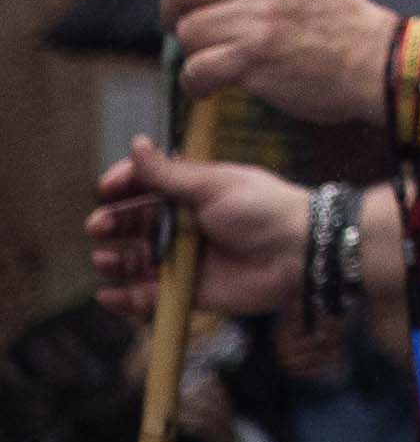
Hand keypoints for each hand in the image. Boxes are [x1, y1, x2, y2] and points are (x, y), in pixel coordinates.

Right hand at [88, 142, 304, 322]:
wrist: (298, 252)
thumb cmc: (263, 209)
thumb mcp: (214, 185)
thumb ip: (170, 173)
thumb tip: (136, 143)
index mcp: (192, 191)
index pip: (146, 184)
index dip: (123, 185)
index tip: (106, 188)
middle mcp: (183, 223)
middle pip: (133, 223)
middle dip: (112, 223)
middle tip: (99, 226)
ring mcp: (182, 257)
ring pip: (134, 260)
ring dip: (114, 260)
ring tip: (106, 258)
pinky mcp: (185, 290)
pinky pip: (146, 297)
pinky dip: (124, 298)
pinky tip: (109, 295)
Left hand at [118, 0, 394, 128]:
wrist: (377, 62)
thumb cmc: (333, 24)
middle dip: (177, 13)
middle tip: (197, 31)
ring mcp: (259, 15)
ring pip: (186, 32)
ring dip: (195, 55)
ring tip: (226, 62)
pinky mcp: (253, 55)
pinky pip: (194, 69)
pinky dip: (199, 85)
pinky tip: (219, 86)